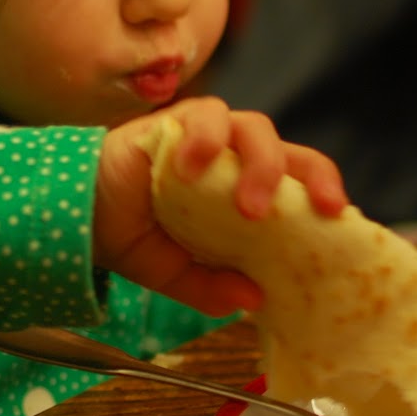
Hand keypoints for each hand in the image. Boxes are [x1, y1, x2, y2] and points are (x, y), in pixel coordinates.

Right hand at [92, 97, 346, 316]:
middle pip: (288, 148)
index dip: (325, 192)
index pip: (300, 179)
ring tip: (247, 208)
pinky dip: (207, 137)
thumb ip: (211, 287)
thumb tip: (252, 300)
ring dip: (259, 164)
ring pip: (252, 126)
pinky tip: (195, 168)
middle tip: (309, 213)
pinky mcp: (174, 121)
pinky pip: (204, 115)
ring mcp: (204, 135)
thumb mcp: (176, 275)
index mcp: (245, 188)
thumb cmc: (132, 236)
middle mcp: (231, 157)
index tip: (341, 219)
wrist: (75, 216)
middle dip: (308, 177)